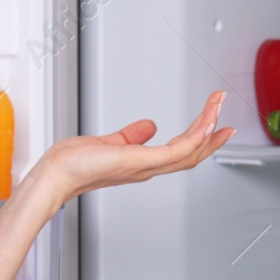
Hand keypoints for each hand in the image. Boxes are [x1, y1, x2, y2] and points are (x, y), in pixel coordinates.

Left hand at [31, 91, 234, 205]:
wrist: (56, 174)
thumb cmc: (73, 163)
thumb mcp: (109, 142)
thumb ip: (132, 136)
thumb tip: (148, 125)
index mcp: (142, 163)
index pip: (181, 151)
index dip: (202, 138)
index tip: (215, 121)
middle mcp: (148, 168)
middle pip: (192, 152)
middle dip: (212, 131)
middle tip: (223, 106)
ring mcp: (146, 166)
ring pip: (189, 150)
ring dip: (207, 127)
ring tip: (218, 105)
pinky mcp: (140, 162)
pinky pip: (176, 151)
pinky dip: (195, 138)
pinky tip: (205, 123)